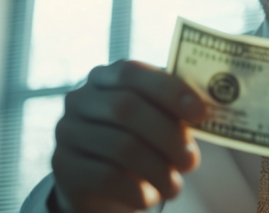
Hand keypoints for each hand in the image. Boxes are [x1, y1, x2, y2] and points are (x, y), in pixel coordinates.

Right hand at [50, 60, 208, 212]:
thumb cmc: (137, 141)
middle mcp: (80, 99)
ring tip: (175, 186)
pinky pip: (107, 177)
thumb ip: (173, 110)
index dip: (169, 90)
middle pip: (126, 109)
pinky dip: (137, 190)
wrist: (97, 182)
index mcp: (105, 77)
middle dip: (168, 135)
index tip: (201, 113)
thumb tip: (205, 110)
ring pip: (121, 146)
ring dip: (158, 169)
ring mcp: (67, 132)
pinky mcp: (64, 167)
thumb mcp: (154, 119)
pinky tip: (150, 197)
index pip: (132, 72)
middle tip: (191, 161)